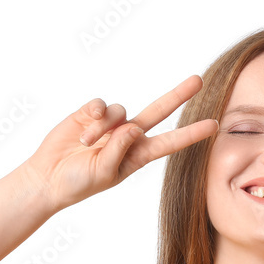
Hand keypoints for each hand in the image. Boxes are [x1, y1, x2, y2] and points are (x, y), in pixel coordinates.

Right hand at [22, 75, 217, 212]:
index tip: (214, 126)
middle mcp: (129, 136)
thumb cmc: (79, 183)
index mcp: (138, 155)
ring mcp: (111, 124)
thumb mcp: (104, 173)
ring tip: (86, 145)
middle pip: (158, 111)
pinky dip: (92, 116)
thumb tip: (132, 126)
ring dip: (103, 127)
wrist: (49, 178)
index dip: (191, 134)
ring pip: (120, 111)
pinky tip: (82, 131)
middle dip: (177, 95)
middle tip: (198, 80)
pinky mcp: (91, 113)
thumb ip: (120, 150)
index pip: (170, 142)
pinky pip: (100, 105)